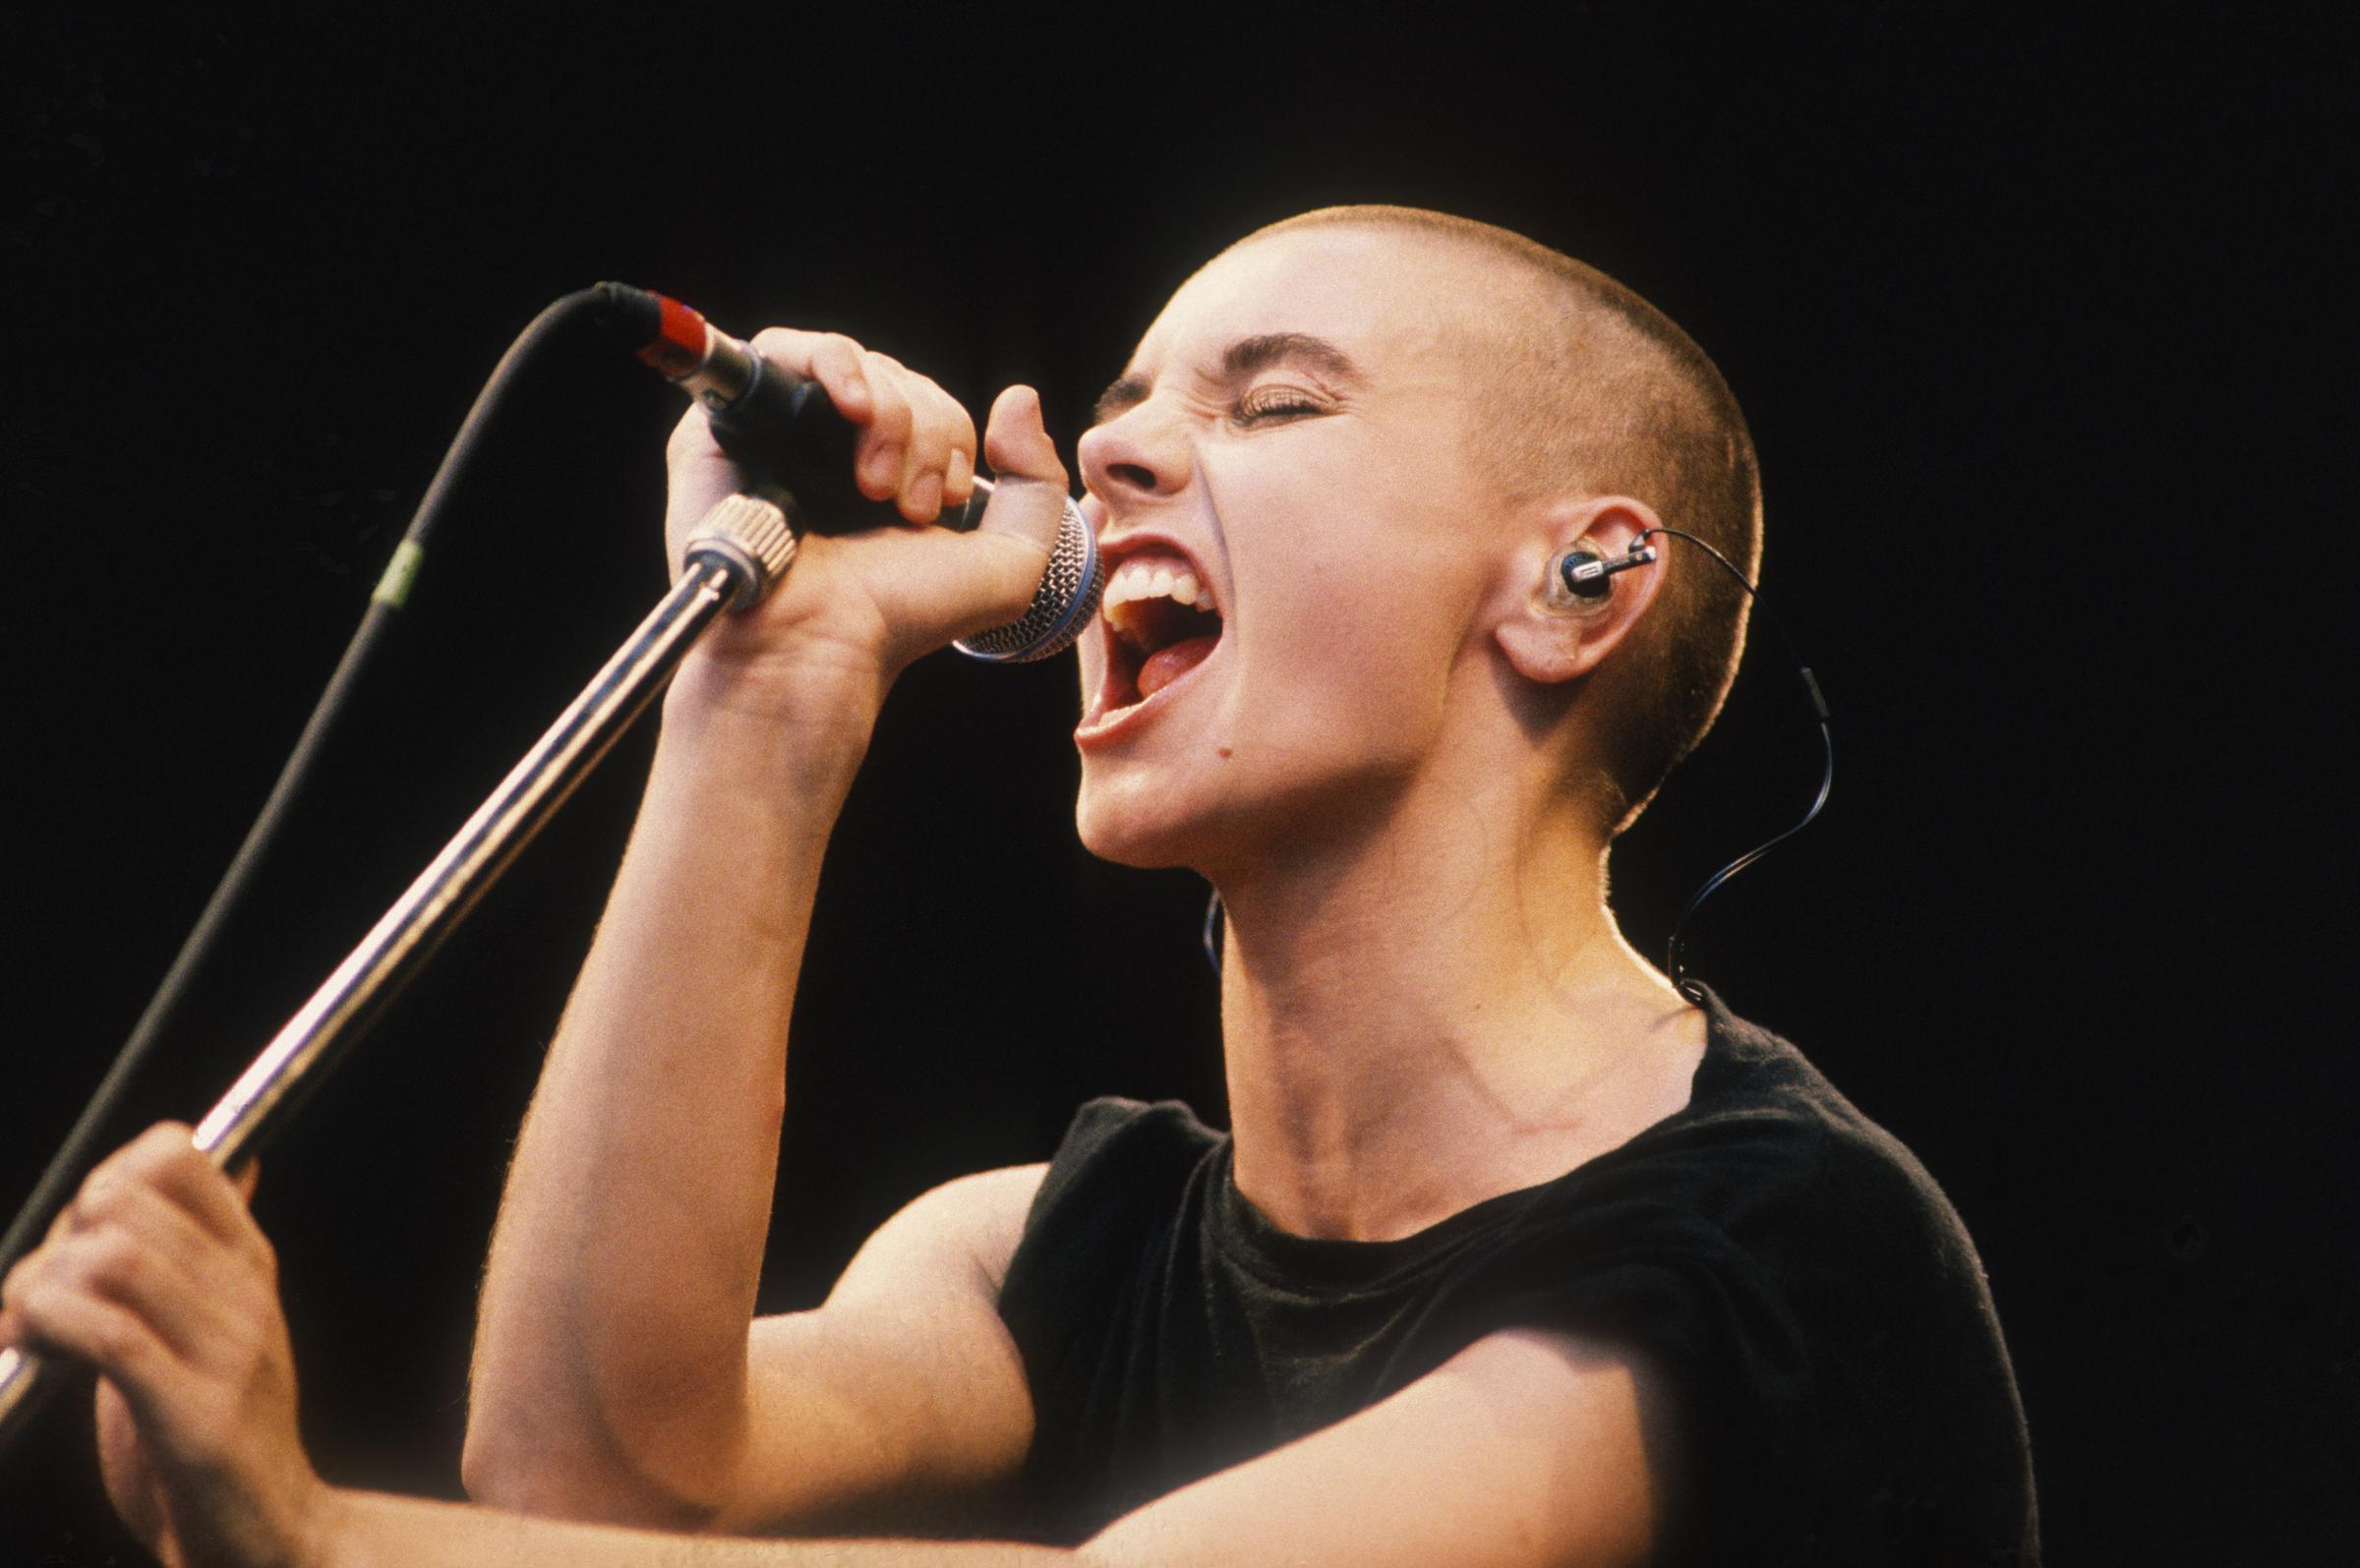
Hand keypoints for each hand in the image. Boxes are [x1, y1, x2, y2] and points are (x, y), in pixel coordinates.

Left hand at [0, 1125, 324, 1567]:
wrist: (264, 1535)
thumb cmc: (218, 1431)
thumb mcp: (226, 1320)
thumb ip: (208, 1249)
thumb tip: (229, 1162)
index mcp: (248, 1261)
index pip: (176, 1156)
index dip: (104, 1179)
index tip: (79, 1238)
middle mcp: (244, 1292)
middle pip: (124, 1201)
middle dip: (53, 1241)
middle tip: (38, 1299)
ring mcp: (227, 1350)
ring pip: (113, 1259)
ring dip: (42, 1289)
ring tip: (32, 1332)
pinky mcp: (196, 1413)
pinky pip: (110, 1334)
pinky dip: (52, 1330)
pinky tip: (39, 1353)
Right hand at [661, 330, 1072, 719]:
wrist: (822, 642)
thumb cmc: (902, 615)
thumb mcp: (1010, 560)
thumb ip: (1038, 482)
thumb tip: (1020, 395)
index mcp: (891, 469)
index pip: (933, 404)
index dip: (953, 438)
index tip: (946, 504)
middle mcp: (834, 446)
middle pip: (901, 381)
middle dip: (926, 434)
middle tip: (909, 508)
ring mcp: (781, 431)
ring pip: (854, 364)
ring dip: (889, 415)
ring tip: (875, 486)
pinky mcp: (727, 423)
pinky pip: (782, 350)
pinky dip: (832, 364)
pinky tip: (855, 409)